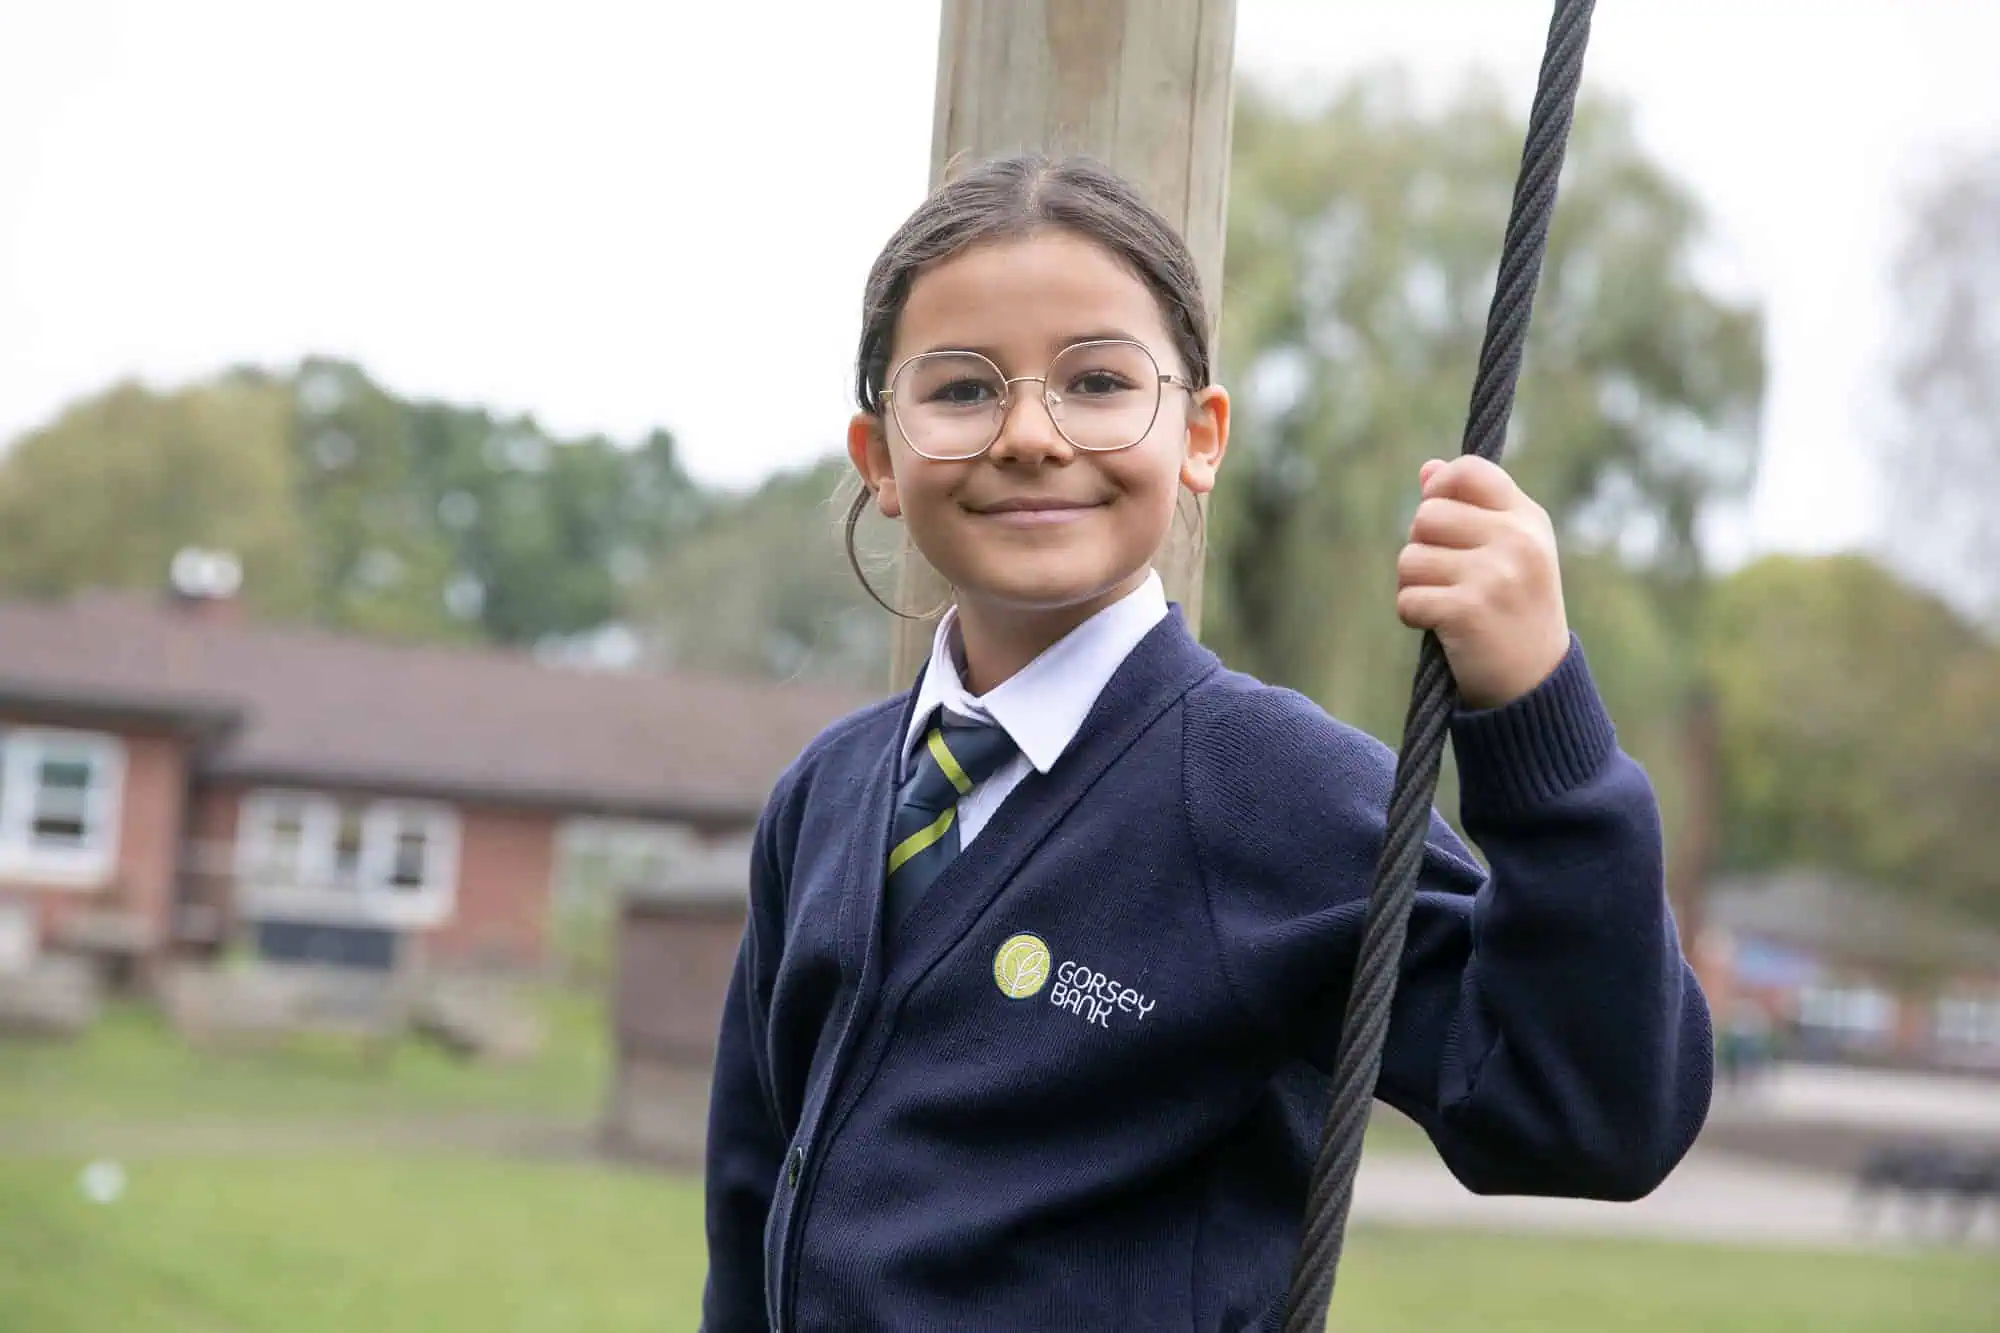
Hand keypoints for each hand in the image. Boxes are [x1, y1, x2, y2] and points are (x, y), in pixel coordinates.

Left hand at [1395, 456, 1570, 709]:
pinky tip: (1443, 629)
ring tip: (1447, 604)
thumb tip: (1428, 469)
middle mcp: (1516, 541)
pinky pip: (1407, 599)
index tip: (1442, 521)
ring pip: (1409, 558)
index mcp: (1528, 519)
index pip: (1469, 470)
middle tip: (1449, 579)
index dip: (1440, 489)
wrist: (1535, 684)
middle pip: (1426, 515)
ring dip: (1414, 586)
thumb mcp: (1509, 552)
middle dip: (1423, 548)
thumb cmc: (1515, 610)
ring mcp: (1494, 575)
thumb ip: (1471, 509)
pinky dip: (1414, 617)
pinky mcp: (1468, 611)